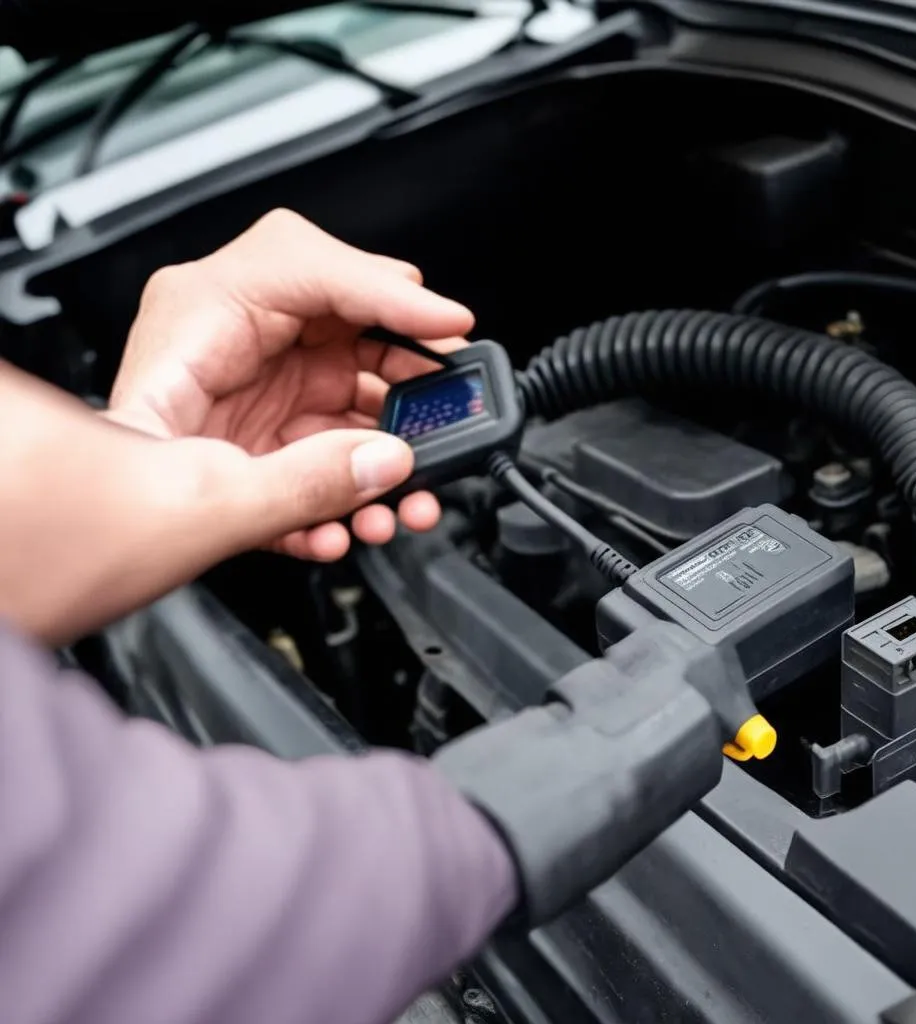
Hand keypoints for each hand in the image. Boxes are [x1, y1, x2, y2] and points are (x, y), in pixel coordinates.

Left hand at [106, 209, 474, 560]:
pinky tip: (353, 522)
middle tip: (450, 414)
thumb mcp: (203, 487)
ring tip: (409, 501)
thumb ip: (305, 477)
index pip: (317, 271)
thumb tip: (387, 463)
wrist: (88, 530)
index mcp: (205, 312)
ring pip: (356, 394)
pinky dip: (356, 486)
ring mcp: (260, 386)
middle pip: (355, 327)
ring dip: (393, 453)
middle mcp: (240, 337)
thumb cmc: (106, 492)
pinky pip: (336, 446)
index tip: (451, 325)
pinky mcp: (271, 434)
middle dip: (413, 380)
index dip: (393, 296)